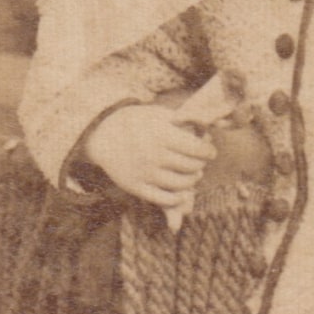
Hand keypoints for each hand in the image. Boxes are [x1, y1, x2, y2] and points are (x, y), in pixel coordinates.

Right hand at [83, 103, 215, 209]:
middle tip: (200, 162)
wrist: (103, 135)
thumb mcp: (158, 114)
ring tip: (193, 174)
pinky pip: (165, 199)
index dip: (208, 151)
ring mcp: (144, 173)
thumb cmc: (137, 122)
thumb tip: (207, 129)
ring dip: (192, 180)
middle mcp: (154, 155)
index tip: (210, 152)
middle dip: (200, 165)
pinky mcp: (136, 187)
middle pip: (191, 167)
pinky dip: (178, 198)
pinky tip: (181, 191)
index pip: (197, 148)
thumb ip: (182, 121)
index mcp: (162, 135)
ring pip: (182, 184)